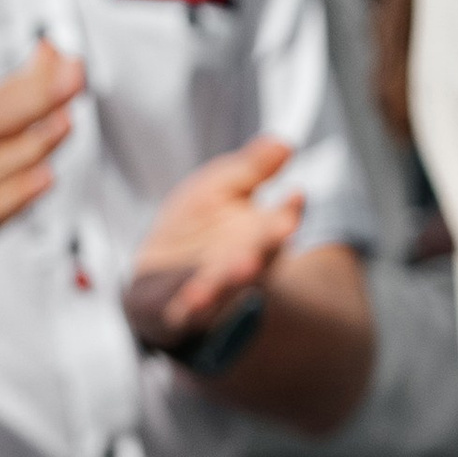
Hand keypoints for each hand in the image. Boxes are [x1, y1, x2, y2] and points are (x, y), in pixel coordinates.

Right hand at [0, 43, 84, 346]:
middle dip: (37, 96)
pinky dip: (18, 194)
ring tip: (64, 121)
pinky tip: (44, 179)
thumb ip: (16, 100)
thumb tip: (51, 52)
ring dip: (33, 142)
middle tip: (72, 77)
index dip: (37, 76)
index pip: (0, 96)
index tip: (70, 58)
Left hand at [123, 135, 302, 354]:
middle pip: (257, 259)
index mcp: (257, 239)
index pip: (278, 226)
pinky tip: (192, 300)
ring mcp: (211, 294)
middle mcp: (240, 270)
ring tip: (243, 267)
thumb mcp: (222, 186)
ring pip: (225, 289)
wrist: (160, 279)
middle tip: (275, 235)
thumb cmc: (198, 228)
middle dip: (265, 248)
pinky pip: (186, 313)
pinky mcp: (179, 312)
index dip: (288, 212)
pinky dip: (192, 308)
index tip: (296, 196)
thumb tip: (283, 143)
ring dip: (233, 279)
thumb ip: (252, 168)